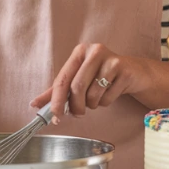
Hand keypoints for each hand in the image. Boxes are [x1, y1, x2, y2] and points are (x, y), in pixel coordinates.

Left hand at [30, 43, 153, 120]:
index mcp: (79, 52)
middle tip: (78, 113)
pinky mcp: (124, 69)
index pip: (63, 78)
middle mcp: (94, 51)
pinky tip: (111, 92)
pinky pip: (108, 96)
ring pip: (93, 94)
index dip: (57, 100)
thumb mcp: (78, 80)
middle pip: (77, 87)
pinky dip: (106, 102)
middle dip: (76, 106)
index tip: (55, 116)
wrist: (134, 73)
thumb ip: (57, 91)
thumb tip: (34, 104)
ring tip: (98, 96)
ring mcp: (111, 59)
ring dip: (93, 104)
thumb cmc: (102, 76)